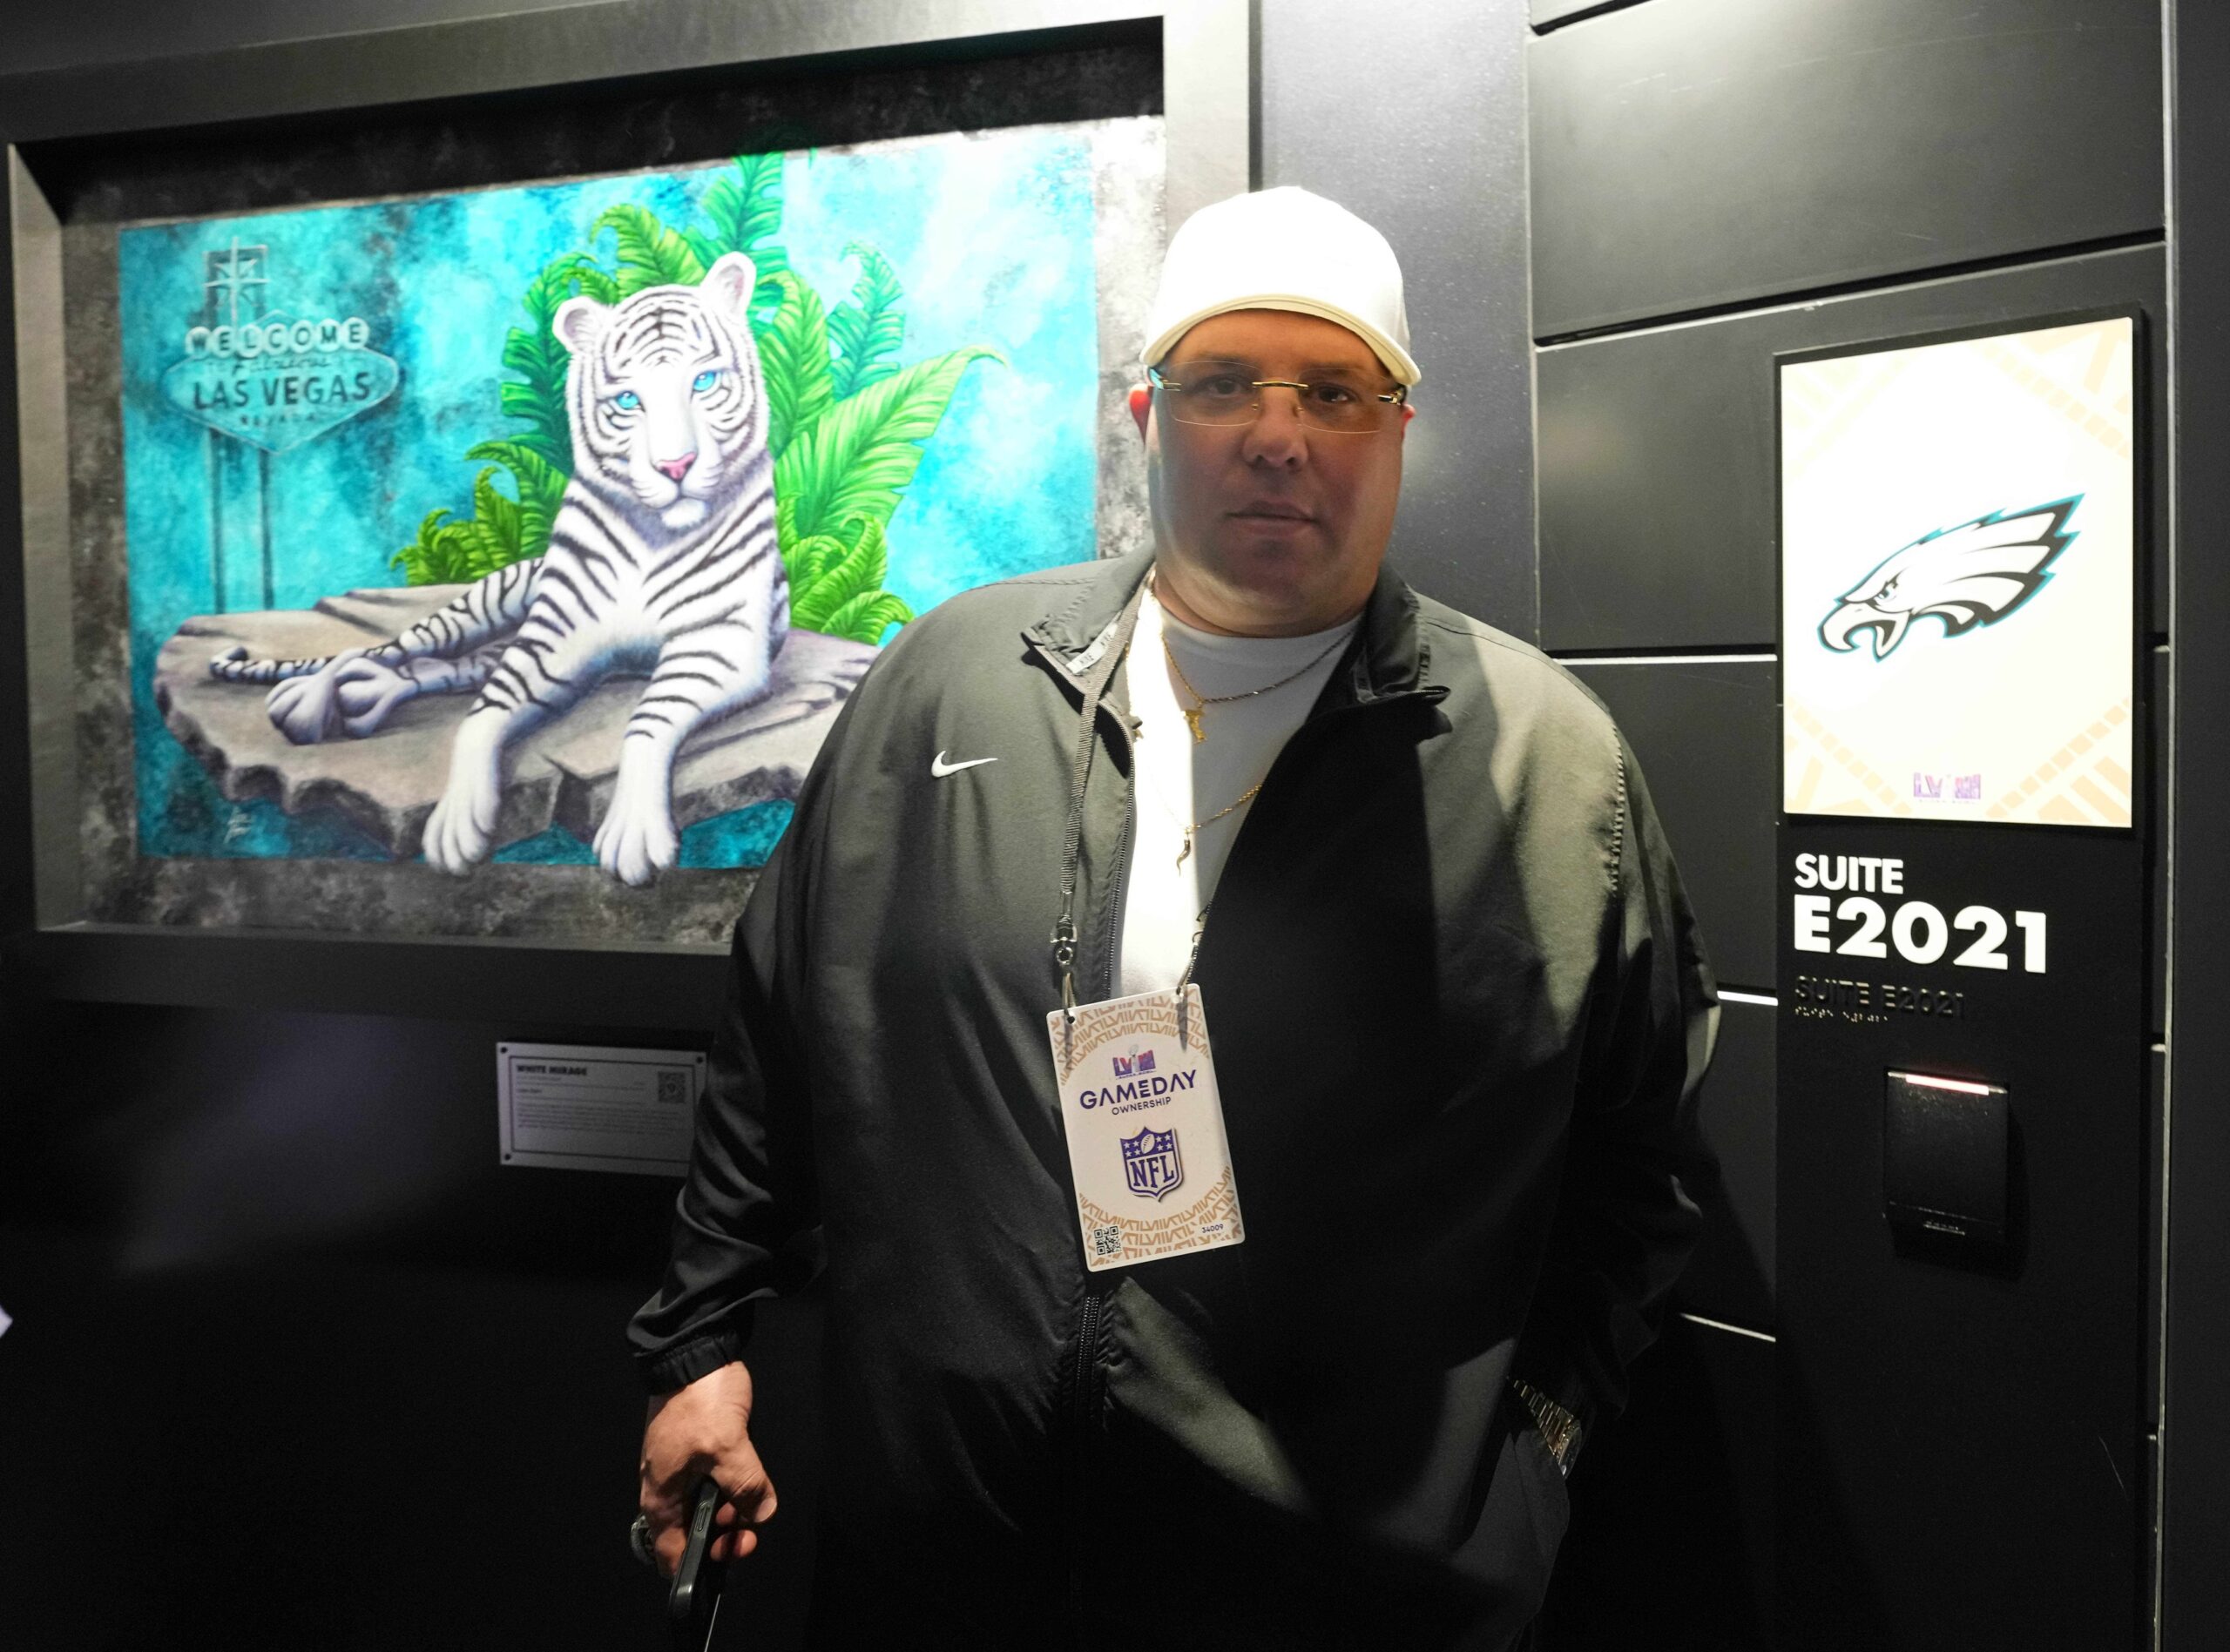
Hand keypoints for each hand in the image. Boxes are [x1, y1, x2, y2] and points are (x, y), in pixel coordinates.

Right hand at [637, 1360, 776, 1574]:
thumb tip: (760, 1513)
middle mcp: (663, 1488)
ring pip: (702, 1508)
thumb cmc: (698, 1397)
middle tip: (750, 1526)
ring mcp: (678, 1468)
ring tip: (751, 1500)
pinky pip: (710, 1483)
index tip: (732, 1552)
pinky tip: (746, 1479)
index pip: (671, 1553)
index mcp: (660, 1496)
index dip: (701, 1564)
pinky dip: (728, 1488)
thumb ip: (746, 1485)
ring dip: (729, 1511)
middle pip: (690, 1532)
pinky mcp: (693, 1450)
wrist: (693, 1350)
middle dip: (723, 1535)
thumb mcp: (728, 1445)